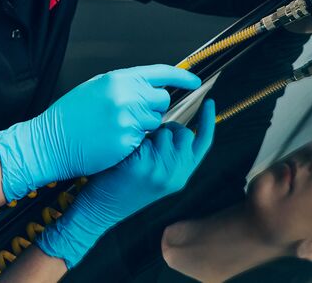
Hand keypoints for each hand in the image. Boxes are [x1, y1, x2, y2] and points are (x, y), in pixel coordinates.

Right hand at [0, 64, 200, 200]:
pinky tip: (114, 141)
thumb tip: (150, 85)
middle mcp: (126, 96)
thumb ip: (125, 84)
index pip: (160, 72)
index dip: (182, 76)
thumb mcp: (96, 87)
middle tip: (135, 113)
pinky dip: (134, 142)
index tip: (195, 80)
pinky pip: (143, 140)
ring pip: (155, 122)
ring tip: (118, 127)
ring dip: (144, 126)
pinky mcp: (127, 141)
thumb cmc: (70, 116)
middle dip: (155, 107)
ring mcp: (128, 119)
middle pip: (162, 99)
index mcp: (118, 79)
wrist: (50, 142)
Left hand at [37, 100, 215, 267]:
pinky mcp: (141, 165)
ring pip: (165, 132)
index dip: (208, 121)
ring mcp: (159, 170)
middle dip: (169, 130)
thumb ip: (172, 155)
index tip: (210, 102)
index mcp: (182, 176)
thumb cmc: (125, 186)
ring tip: (137, 152)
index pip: (203, 143)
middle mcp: (175, 174)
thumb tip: (175, 127)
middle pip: (185, 133)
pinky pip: (145, 136)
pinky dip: (135, 140)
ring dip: (151, 134)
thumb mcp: (158, 174)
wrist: (101, 209)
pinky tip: (125, 155)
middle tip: (151, 141)